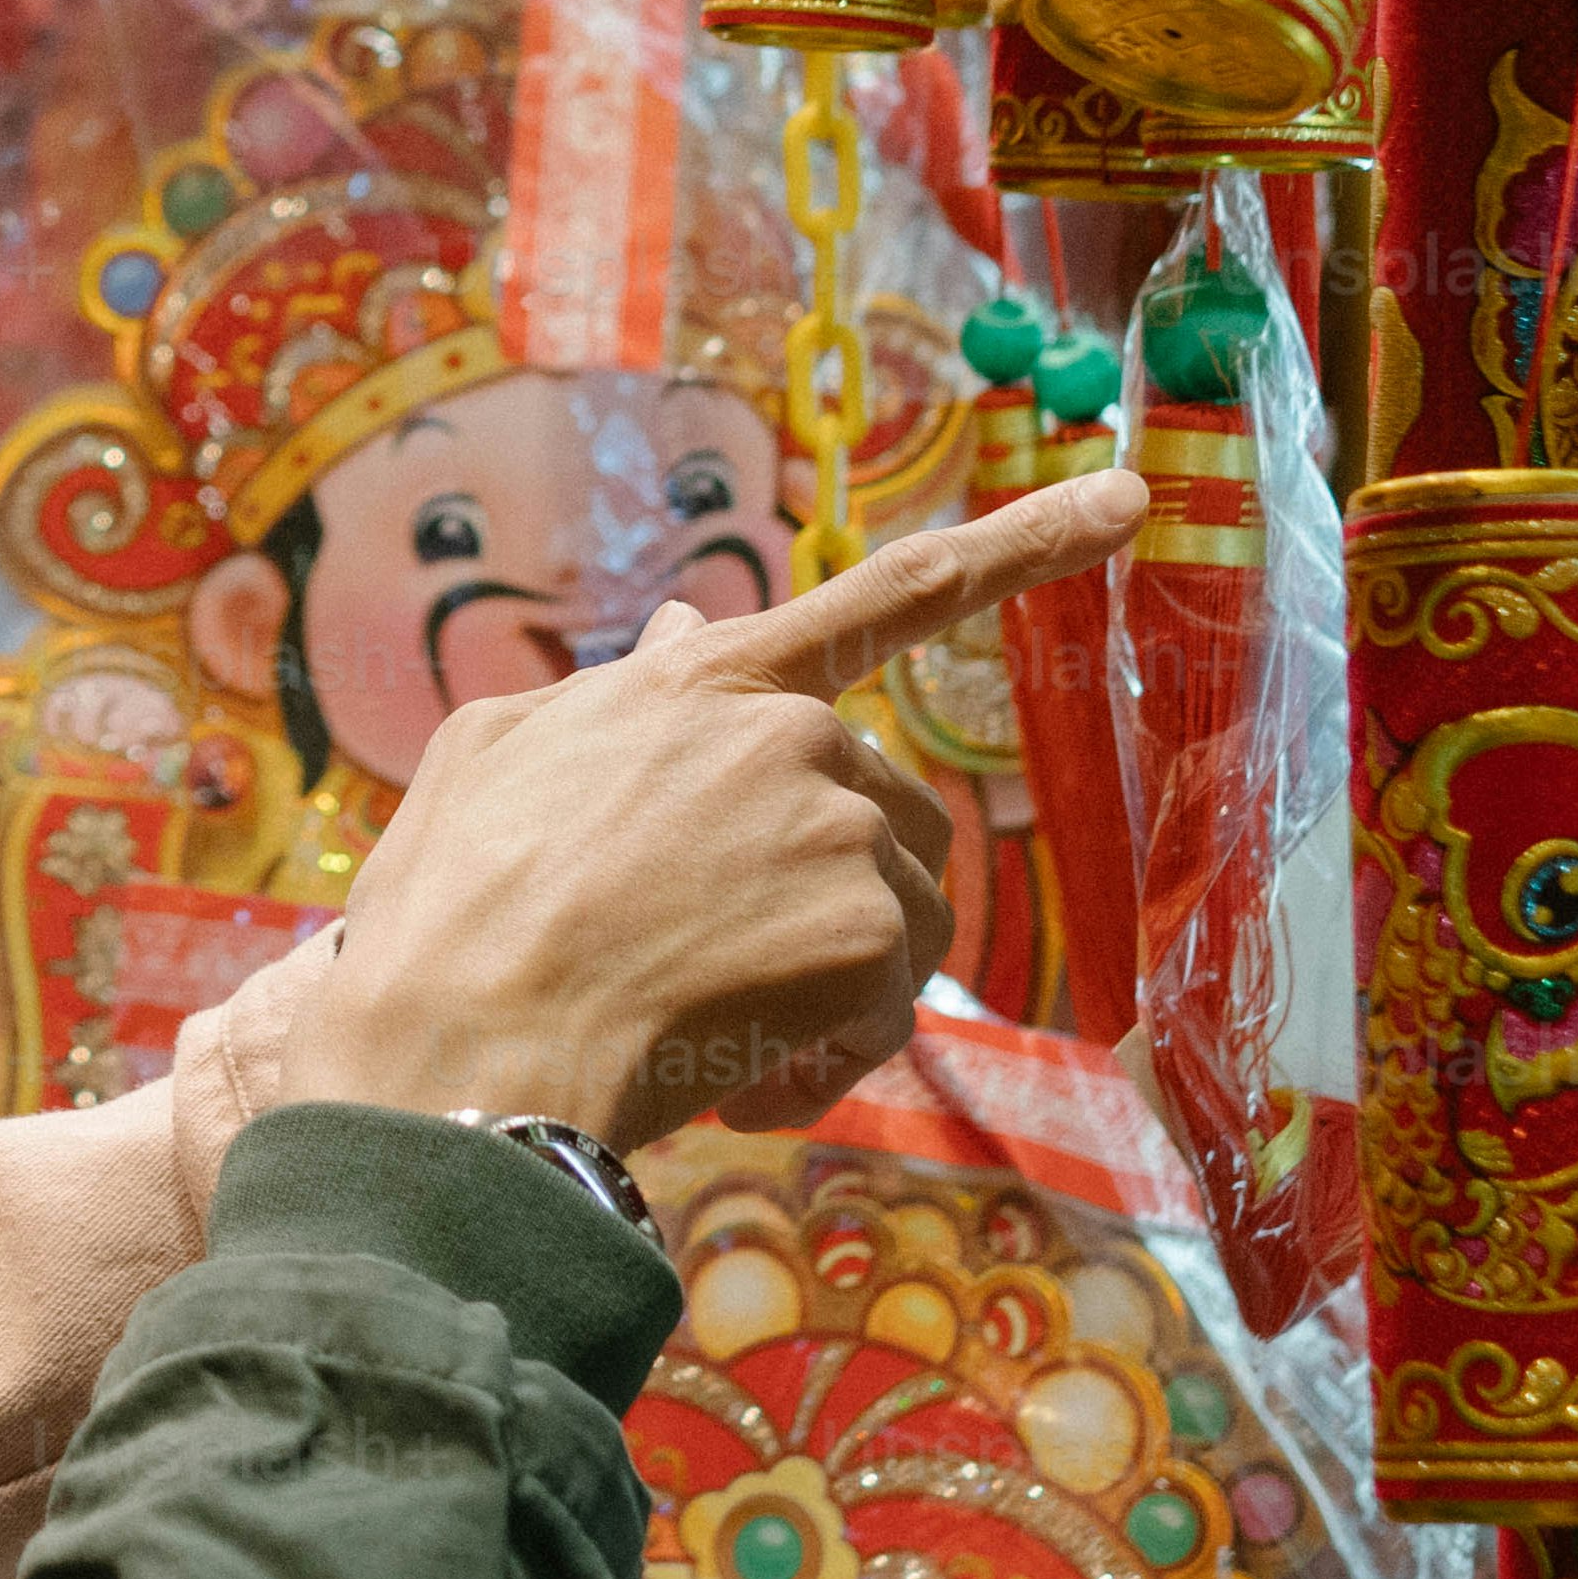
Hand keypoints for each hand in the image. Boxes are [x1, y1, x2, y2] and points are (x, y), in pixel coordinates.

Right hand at [289, 473, 1145, 1149]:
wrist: (463, 1041)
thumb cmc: (450, 911)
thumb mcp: (496, 758)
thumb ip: (614, 695)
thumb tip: (692, 628)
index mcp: (708, 682)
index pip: (884, 598)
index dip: (1023, 543)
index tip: (1127, 499)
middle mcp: (793, 733)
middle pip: (877, 826)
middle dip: (814, 910)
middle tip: (689, 977)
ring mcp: (838, 825)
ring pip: (895, 923)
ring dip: (823, 989)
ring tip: (703, 1029)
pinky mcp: (869, 929)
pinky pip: (885, 1014)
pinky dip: (821, 1061)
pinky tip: (730, 1078)